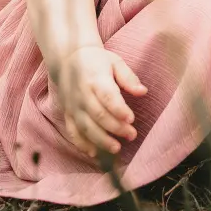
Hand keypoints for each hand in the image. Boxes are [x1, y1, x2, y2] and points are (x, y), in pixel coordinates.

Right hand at [49, 45, 146, 159]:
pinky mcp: (67, 113)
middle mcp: (82, 94)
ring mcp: (73, 105)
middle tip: (132, 135)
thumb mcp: (115, 62)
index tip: (131, 119)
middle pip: (98, 115)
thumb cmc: (97, 61)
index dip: (119, 110)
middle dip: (115, 128)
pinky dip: (82, 143)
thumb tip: (143, 91)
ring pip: (85, 126)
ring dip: (100, 140)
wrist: (68, 58)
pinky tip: (94, 153)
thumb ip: (128, 77)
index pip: (107, 96)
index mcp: (96, 79)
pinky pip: (73, 131)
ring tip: (116, 148)